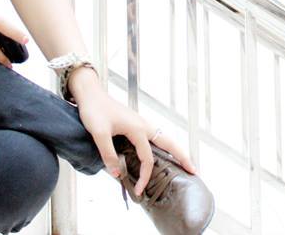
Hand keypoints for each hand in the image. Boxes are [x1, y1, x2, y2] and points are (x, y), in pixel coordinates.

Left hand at [71, 71, 197, 196]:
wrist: (90, 94)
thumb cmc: (94, 110)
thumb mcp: (99, 133)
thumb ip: (108, 154)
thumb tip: (117, 174)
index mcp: (137, 129)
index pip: (148, 158)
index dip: (145, 176)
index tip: (139, 190)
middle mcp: (144, 125)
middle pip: (169, 143)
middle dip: (183, 157)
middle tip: (194, 170)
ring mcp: (141, 124)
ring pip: (164, 138)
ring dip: (176, 150)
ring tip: (185, 162)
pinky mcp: (136, 124)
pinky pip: (156, 137)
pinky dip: (164, 145)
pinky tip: (162, 152)